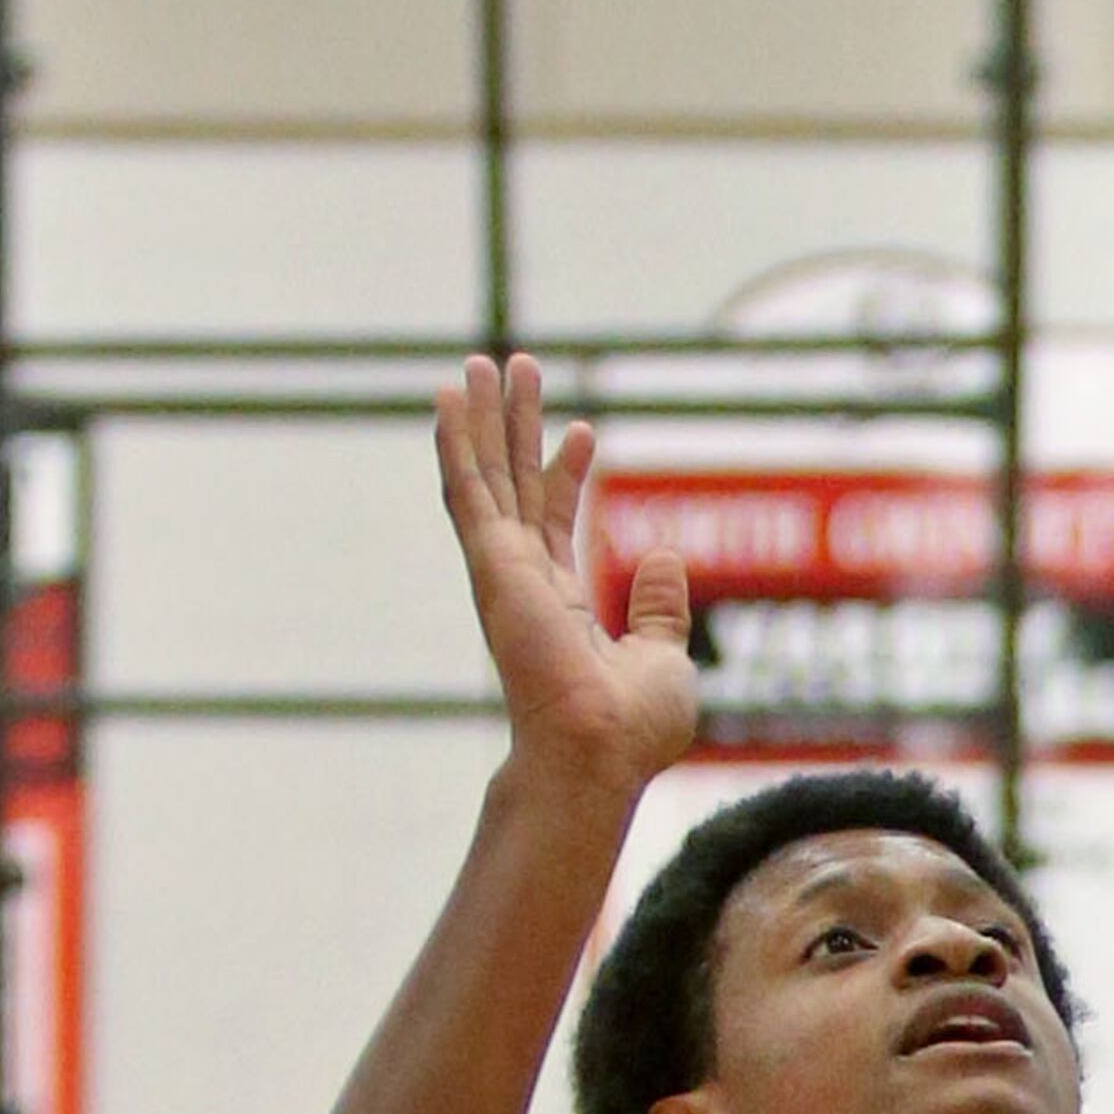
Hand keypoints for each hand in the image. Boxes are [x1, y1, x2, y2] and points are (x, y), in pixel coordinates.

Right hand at [434, 354, 695, 799]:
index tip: (583, 430)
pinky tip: (450, 397)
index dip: (565, 474)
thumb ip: (658, 607)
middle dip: (513, 426)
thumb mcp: (663, 655)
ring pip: (486, 476)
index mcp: (559, 605)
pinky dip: (457, 441)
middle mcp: (523, 582)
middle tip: (513, 368)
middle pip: (512, 485)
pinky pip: (469, 490)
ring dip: (483, 419)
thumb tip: (662, 555)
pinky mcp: (492, 563)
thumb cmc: (631, 726)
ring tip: (480, 362)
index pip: (555, 523)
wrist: (601, 750)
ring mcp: (502, 571)